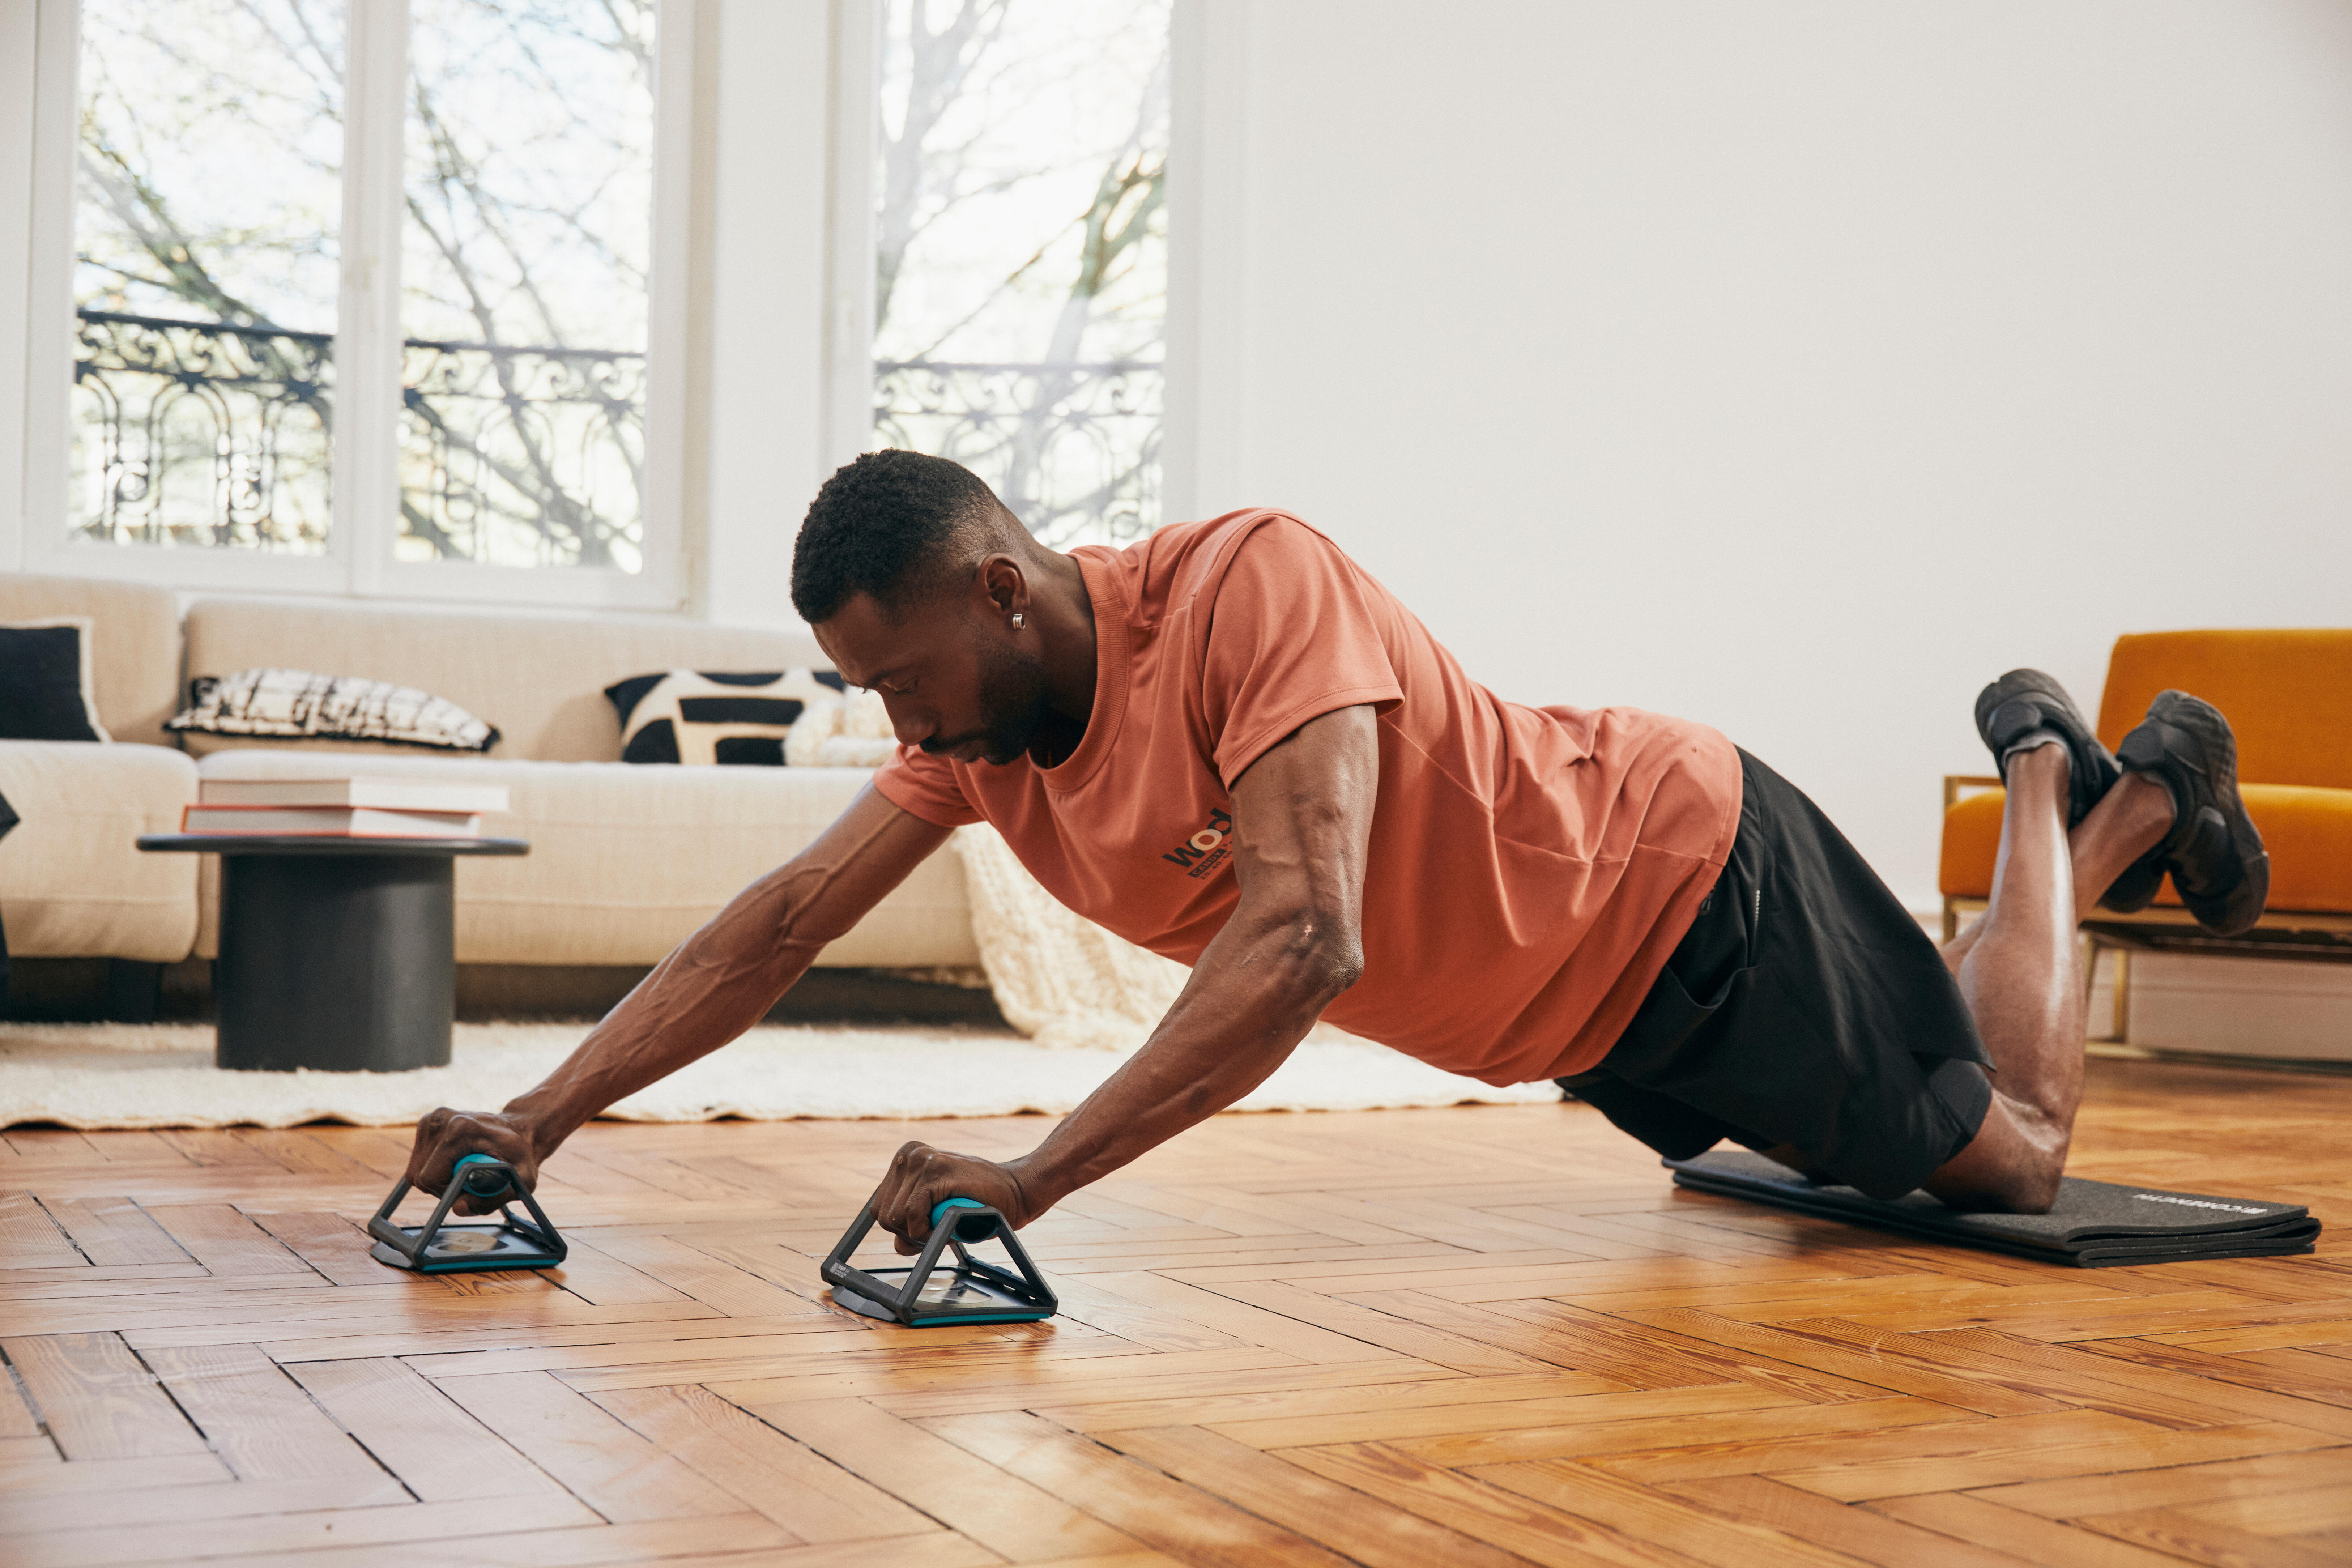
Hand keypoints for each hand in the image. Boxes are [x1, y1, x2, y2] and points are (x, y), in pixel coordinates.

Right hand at [404, 1107, 542, 1215]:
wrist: (519, 1131)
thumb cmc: (520, 1155)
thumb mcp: (520, 1180)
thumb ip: (491, 1200)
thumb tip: (457, 1208)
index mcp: (460, 1128)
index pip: (430, 1177)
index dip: (446, 1192)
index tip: (467, 1188)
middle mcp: (441, 1119)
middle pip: (420, 1175)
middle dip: (441, 1186)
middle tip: (467, 1181)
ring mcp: (432, 1119)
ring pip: (416, 1170)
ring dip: (438, 1178)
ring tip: (464, 1170)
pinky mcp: (427, 1124)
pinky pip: (418, 1161)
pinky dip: (434, 1167)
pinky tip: (455, 1160)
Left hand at [871, 1140, 1036, 1254]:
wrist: (1016, 1191)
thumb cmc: (977, 1205)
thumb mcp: (937, 1213)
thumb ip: (913, 1225)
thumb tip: (899, 1245)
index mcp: (905, 1160)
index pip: (879, 1207)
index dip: (901, 1229)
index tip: (927, 1229)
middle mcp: (908, 1155)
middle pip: (883, 1214)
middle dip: (909, 1233)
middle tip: (938, 1228)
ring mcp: (920, 1158)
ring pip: (895, 1217)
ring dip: (920, 1233)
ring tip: (946, 1223)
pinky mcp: (935, 1167)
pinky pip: (911, 1214)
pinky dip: (927, 1230)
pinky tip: (947, 1223)